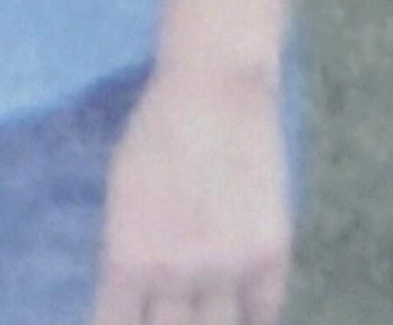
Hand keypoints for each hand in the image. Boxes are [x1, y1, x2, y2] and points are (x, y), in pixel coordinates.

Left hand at [91, 63, 292, 324]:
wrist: (216, 92)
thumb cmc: (155, 132)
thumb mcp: (121, 197)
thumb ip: (129, 253)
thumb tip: (133, 297)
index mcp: (129, 257)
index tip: (124, 323)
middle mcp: (177, 274)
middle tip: (165, 314)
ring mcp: (228, 269)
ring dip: (206, 323)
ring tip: (199, 311)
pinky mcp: (271, 257)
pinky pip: (264, 315)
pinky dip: (251, 317)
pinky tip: (240, 311)